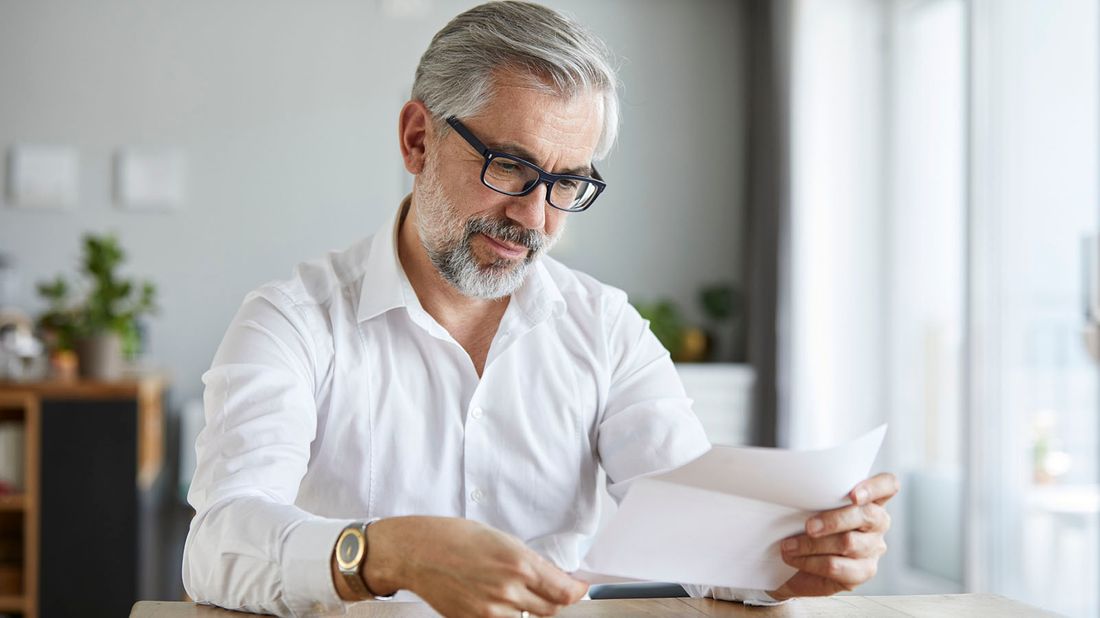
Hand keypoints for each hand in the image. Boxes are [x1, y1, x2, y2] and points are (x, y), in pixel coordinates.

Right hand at [364, 516, 587, 616]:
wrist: (416, 552)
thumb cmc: (453, 538)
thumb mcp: (500, 539)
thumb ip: (528, 561)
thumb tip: (551, 576)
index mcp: (519, 563)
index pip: (563, 591)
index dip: (576, 592)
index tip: (578, 588)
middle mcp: (508, 589)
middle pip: (550, 610)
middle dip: (554, 600)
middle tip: (549, 589)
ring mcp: (491, 611)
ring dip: (527, 608)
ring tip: (509, 589)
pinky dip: (505, 614)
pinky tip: (494, 598)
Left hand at [767, 472, 898, 600]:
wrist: (791, 563)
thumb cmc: (802, 526)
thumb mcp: (807, 506)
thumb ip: (813, 496)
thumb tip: (793, 487)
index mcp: (869, 498)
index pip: (888, 485)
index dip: (875, 488)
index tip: (853, 495)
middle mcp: (877, 523)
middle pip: (867, 515)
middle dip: (833, 520)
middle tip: (808, 526)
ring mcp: (873, 548)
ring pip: (848, 543)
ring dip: (812, 544)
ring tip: (788, 546)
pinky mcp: (862, 572)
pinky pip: (837, 566)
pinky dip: (810, 562)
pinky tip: (794, 559)